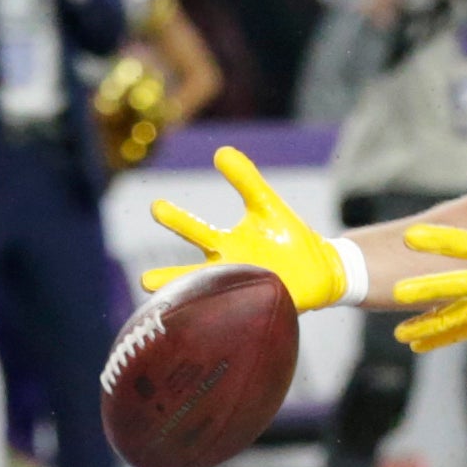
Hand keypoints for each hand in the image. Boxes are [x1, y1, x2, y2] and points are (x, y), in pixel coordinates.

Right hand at [146, 147, 350, 307]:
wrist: (321, 268)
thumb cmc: (287, 236)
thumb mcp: (267, 205)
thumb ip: (247, 181)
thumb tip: (221, 151)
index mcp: (225, 246)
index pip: (196, 230)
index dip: (177, 219)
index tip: (156, 206)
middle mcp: (227, 270)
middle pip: (193, 274)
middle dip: (171, 278)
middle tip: (145, 281)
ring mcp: (243, 291)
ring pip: (214, 299)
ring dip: (198, 305)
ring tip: (177, 313)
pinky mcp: (266, 306)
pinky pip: (247, 310)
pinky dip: (237, 311)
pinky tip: (228, 315)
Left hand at [393, 141, 466, 350]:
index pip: (461, 242)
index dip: (436, 239)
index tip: (409, 237)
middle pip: (456, 287)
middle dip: (427, 290)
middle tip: (398, 293)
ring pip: (459, 317)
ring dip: (429, 325)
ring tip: (400, 334)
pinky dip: (445, 337)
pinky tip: (420, 343)